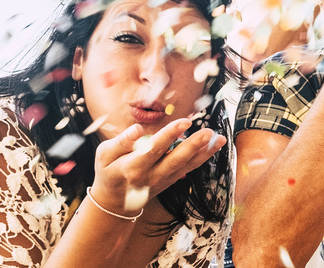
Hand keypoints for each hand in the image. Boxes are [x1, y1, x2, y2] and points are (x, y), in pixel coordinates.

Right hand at [90, 119, 226, 215]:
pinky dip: (202, 158)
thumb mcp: (104, 154)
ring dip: (204, 153)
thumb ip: (121, 141)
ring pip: (186, 166)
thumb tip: (138, 129)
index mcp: (132, 167)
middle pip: (175, 160)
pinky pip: (189, 169)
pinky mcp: (171, 181)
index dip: (169, 135)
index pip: (153, 150)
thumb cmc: (108, 172)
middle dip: (194, 146)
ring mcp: (163, 180)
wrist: (114, 202)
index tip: (184, 122)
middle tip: (209, 132)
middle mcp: (150, 176)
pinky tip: (213, 146)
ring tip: (219, 139)